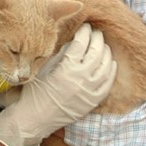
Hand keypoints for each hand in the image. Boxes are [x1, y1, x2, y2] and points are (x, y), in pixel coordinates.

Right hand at [0, 23, 116, 145]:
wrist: (35, 119)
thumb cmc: (34, 93)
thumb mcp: (42, 69)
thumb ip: (59, 55)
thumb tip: (72, 42)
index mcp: (66, 68)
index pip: (81, 43)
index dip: (84, 32)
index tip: (84, 26)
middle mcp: (81, 78)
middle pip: (96, 51)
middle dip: (97, 38)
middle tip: (95, 32)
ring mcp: (89, 90)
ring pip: (106, 66)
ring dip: (106, 52)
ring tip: (103, 45)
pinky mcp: (93, 101)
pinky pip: (108, 83)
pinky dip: (111, 71)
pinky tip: (110, 63)